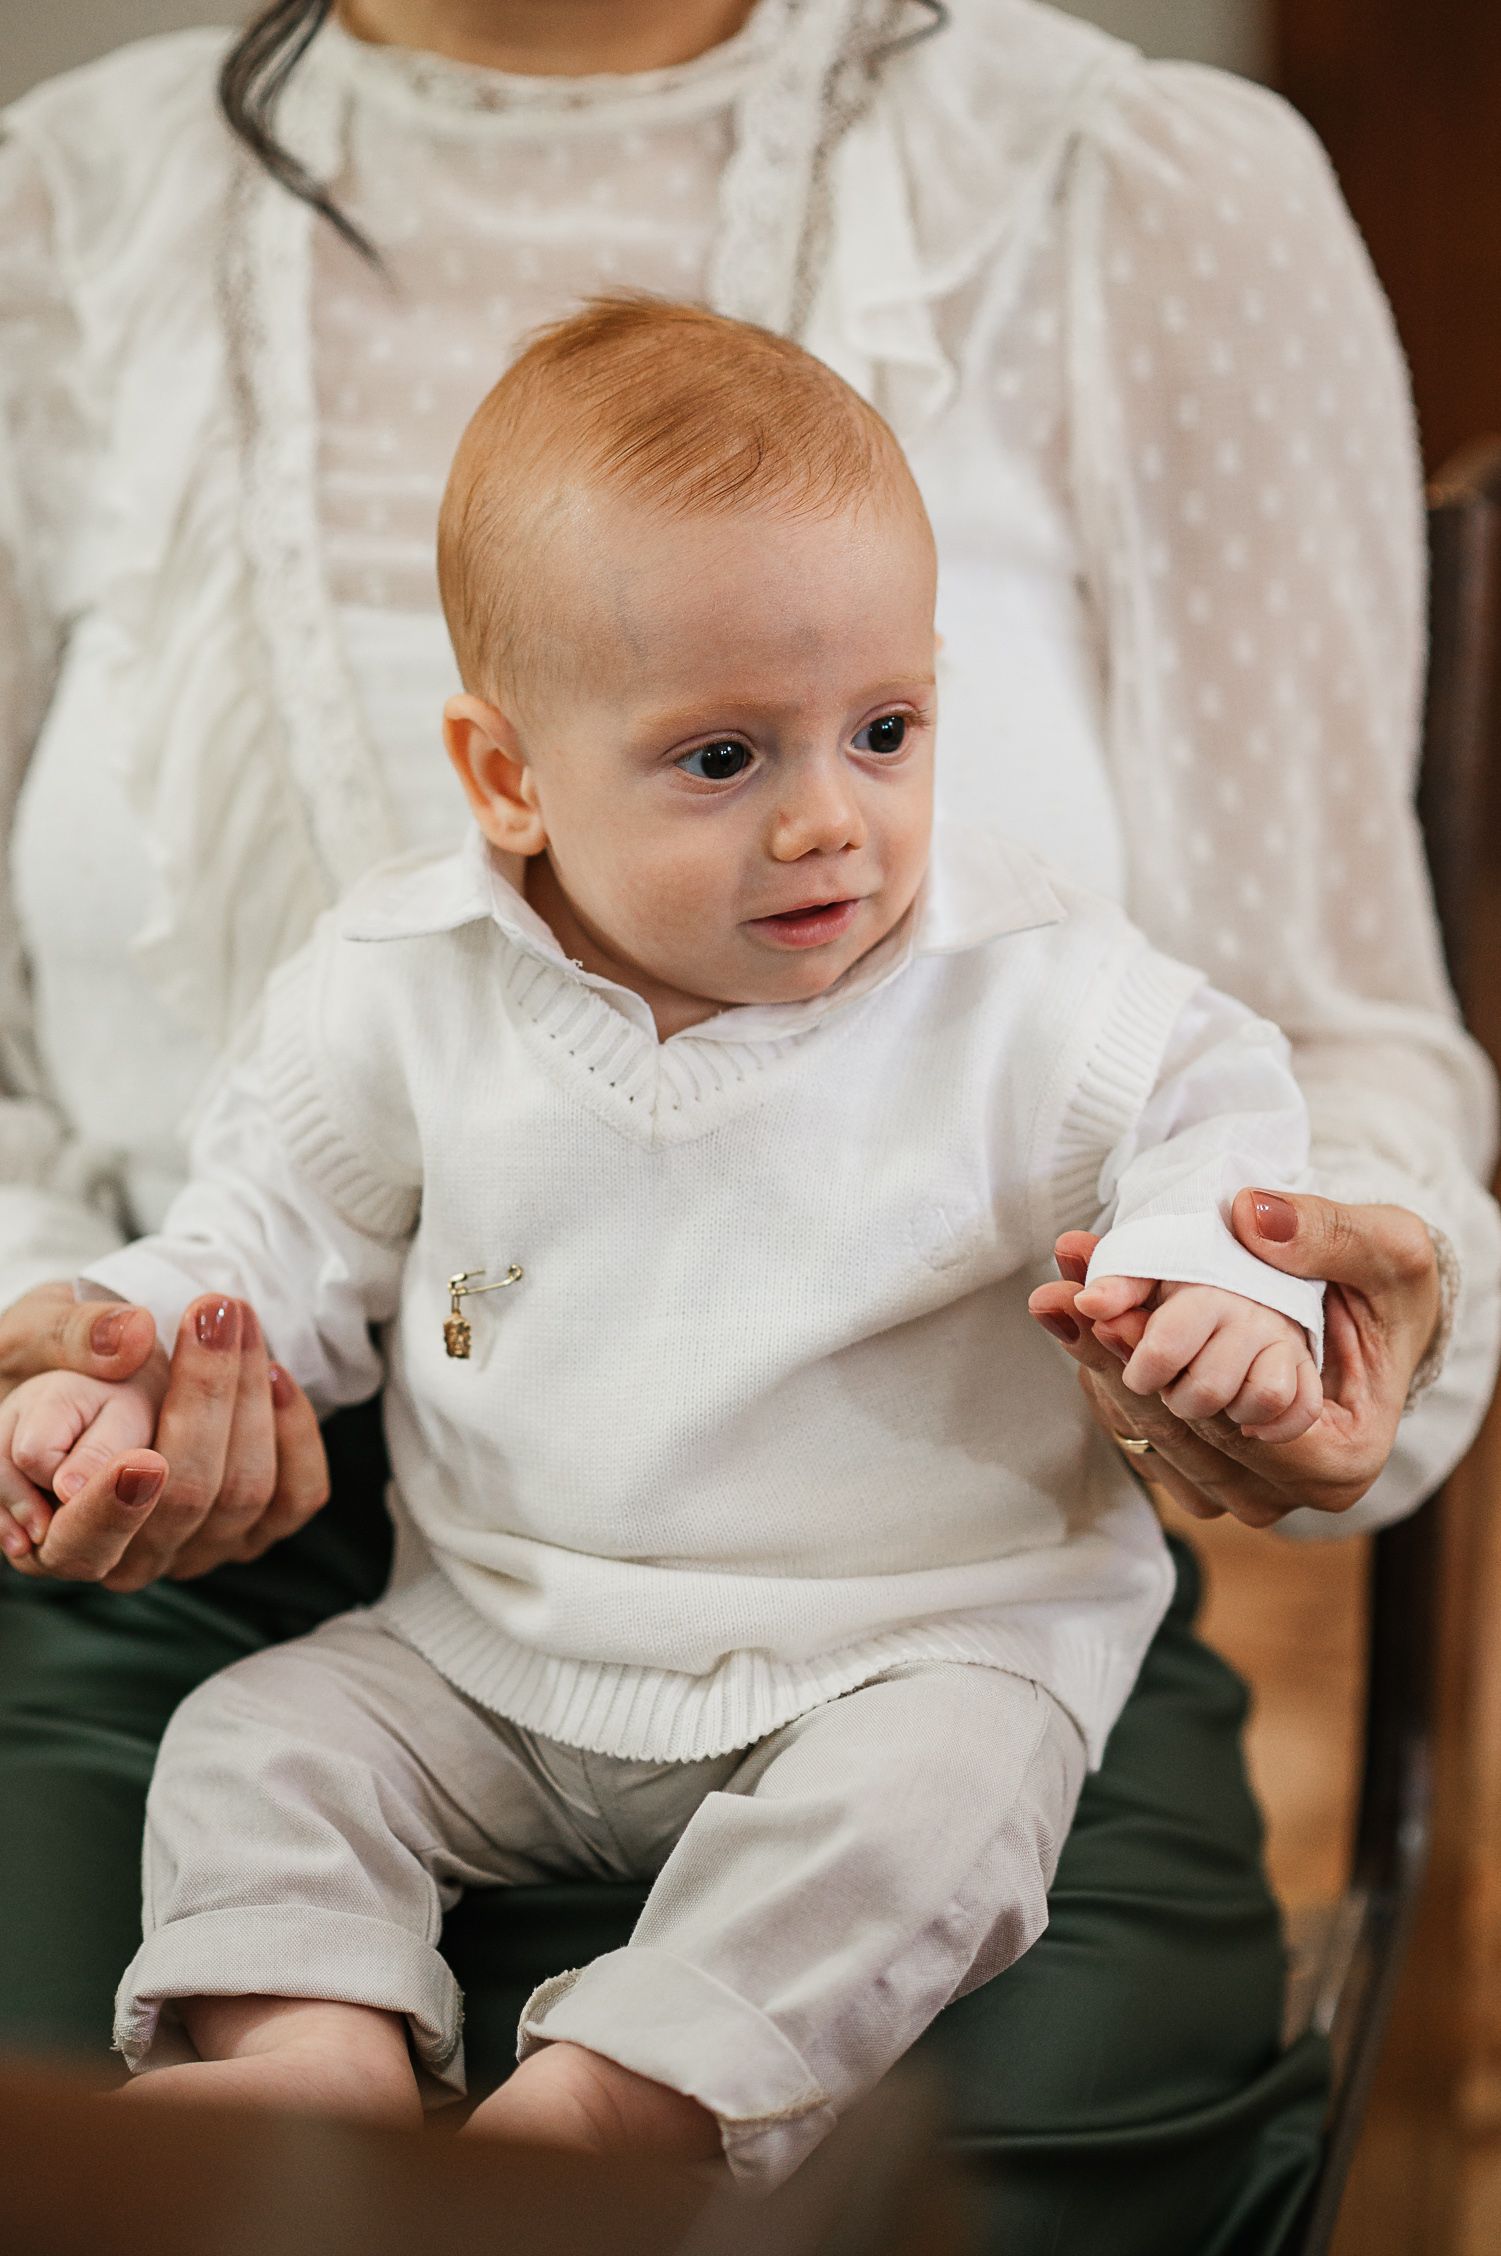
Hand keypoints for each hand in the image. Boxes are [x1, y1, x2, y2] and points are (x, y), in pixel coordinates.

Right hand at [0, 1283, 329, 1587]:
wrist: (98, 1369)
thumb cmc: (44, 1364)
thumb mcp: (27, 1338)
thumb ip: (64, 1340)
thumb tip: (130, 1338)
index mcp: (48, 1532)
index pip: (84, 1544)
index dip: (113, 1508)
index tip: (141, 1459)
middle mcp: (127, 1557)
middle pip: (183, 1504)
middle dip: (204, 1401)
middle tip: (210, 1314)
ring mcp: (195, 1548)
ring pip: (243, 1495)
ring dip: (248, 1395)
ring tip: (234, 1315)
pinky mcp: (251, 1529)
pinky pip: (294, 1498)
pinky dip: (295, 1434)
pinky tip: (274, 1374)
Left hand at [1026, 1189, 1441, 1527]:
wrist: (1379, 1316)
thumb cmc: (1391, 1289)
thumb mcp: (1385, 1247)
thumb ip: (1326, 1234)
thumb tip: (1251, 1217)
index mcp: (1339, 1457)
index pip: (1228, 1418)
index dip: (1160, 1361)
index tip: (1105, 1306)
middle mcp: (1286, 1493)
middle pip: (1176, 1430)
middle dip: (1111, 1356)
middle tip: (1060, 1294)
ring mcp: (1241, 1492)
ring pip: (1147, 1435)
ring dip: (1098, 1363)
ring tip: (1058, 1299)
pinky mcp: (1205, 1476)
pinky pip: (1140, 1434)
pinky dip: (1108, 1375)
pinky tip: (1083, 1325)